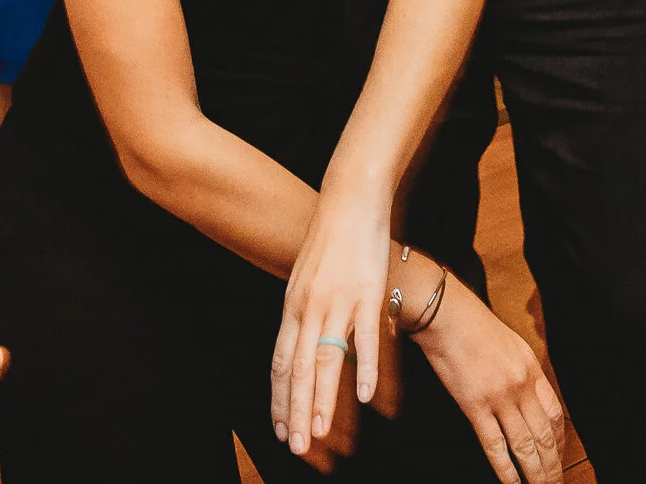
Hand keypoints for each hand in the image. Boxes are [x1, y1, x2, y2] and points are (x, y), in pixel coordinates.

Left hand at [270, 191, 391, 454]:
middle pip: (298, 369)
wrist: (349, 198)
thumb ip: (304, 312)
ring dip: (322, 401)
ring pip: (325, 360)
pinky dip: (364, 369)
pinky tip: (363, 397)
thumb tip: (303, 343)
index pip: (281, 362)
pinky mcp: (366, 293)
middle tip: (296, 446)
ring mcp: (337, 302)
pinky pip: (364, 338)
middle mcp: (309, 308)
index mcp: (293, 306)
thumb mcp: (306, 277)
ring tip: (320, 434)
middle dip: (296, 411)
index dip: (279, 398)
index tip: (280, 429)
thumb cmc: (330, 238)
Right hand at [410, 277, 566, 483]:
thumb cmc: (472, 323)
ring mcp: (500, 397)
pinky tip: (512, 483)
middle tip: (556, 483)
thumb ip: (521, 371)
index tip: (558, 455)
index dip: (559, 440)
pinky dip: (506, 469)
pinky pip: (495, 445)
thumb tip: (526, 394)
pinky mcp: (475, 405)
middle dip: (552, 465)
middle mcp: (521, 386)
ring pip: (525, 446)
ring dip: (535, 473)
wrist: (447, 315)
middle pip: (544, 436)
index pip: (555, 413)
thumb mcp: (510, 344)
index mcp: (531, 369)